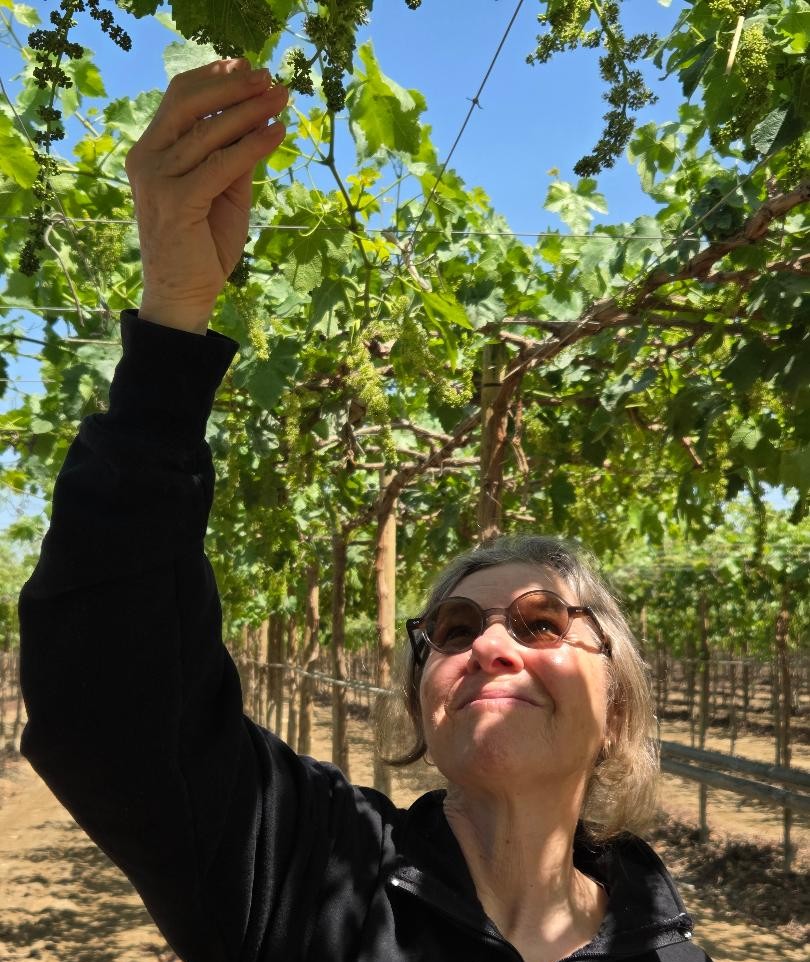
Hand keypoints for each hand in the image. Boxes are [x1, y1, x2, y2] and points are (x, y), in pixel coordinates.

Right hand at [125, 59, 287, 334]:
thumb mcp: (223, 192)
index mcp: (151, 151)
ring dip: (249, 111)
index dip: (215, 76)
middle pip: (189, 102)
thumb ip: (233, 157)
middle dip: (233, 85)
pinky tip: (277, 134)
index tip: (249, 65)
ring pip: (208, 131)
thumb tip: (259, 117)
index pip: (180, 98)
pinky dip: (252, 146)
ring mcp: (157, 179)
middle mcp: (147, 159)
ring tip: (282, 99)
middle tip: (271, 77)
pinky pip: (221, 165)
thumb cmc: (203, 246)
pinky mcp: (176, 201)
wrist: (183, 295)